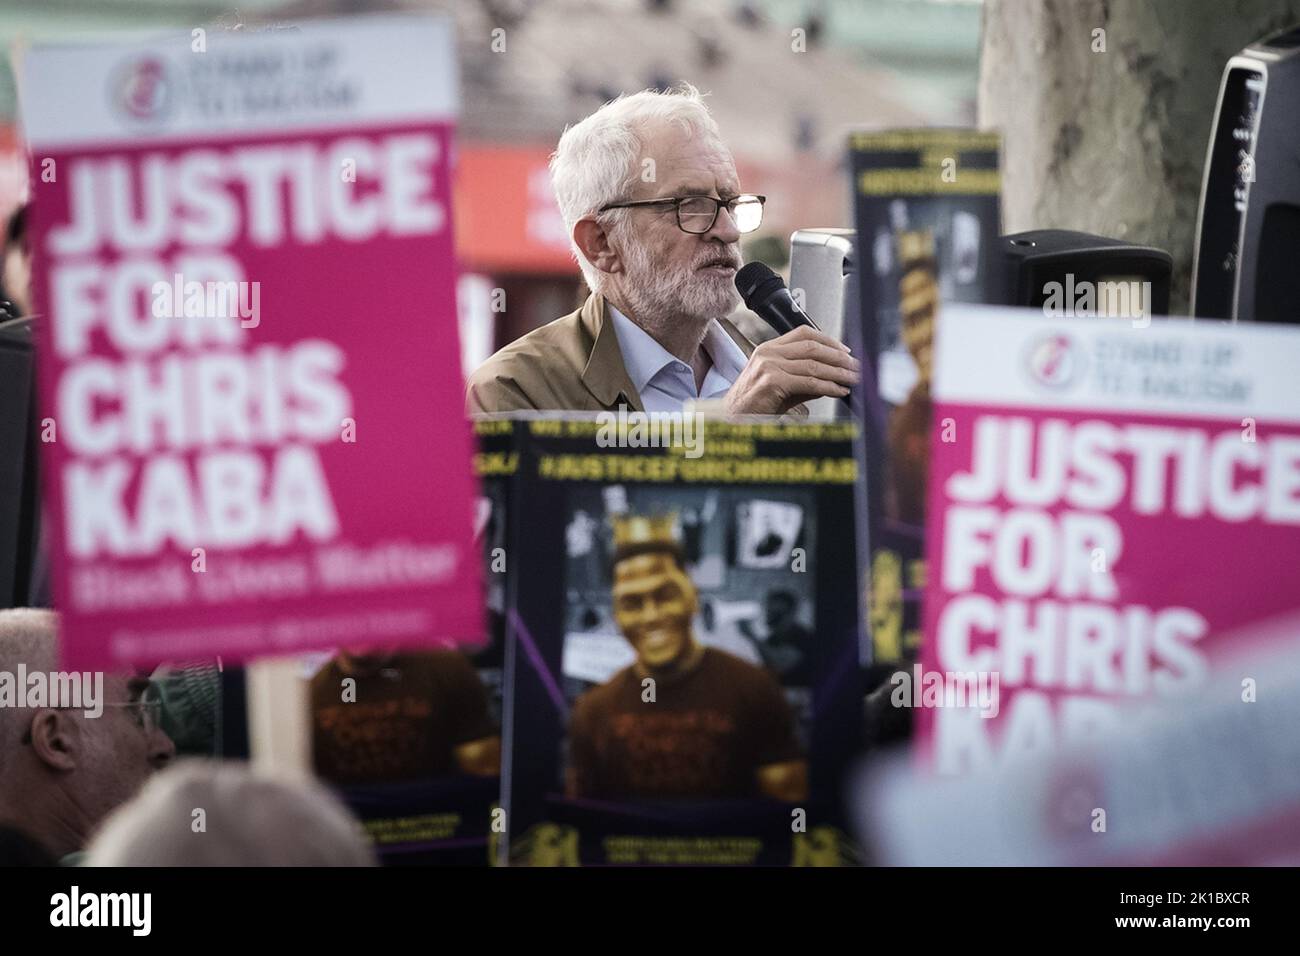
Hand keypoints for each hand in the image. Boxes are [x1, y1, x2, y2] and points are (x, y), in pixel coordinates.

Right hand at [725, 326, 859, 415]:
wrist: (731, 420)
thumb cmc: (753, 406)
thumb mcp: (782, 388)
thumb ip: (804, 379)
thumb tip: (833, 377)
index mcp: (768, 349)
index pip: (803, 333)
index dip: (828, 340)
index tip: (845, 351)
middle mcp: (768, 353)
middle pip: (812, 347)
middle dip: (838, 357)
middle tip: (856, 366)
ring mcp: (769, 365)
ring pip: (813, 365)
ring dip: (838, 373)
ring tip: (853, 379)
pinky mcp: (772, 381)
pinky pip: (808, 382)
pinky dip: (828, 386)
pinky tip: (839, 391)